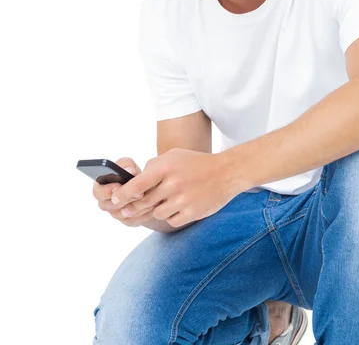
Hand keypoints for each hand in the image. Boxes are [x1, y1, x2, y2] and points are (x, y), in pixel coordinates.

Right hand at [92, 157, 155, 227]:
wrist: (146, 187)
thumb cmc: (132, 175)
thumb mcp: (129, 166)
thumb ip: (126, 164)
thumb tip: (129, 170)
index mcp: (101, 187)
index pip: (98, 192)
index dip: (107, 190)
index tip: (119, 185)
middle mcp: (106, 202)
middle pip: (111, 206)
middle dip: (126, 199)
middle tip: (140, 193)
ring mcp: (116, 213)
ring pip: (124, 214)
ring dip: (138, 205)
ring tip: (149, 197)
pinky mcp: (127, 221)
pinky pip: (134, 220)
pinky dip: (144, 213)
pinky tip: (152, 205)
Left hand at [110, 149, 241, 227]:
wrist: (226, 173)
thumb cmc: (196, 163)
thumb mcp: (174, 156)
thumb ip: (154, 166)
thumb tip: (135, 182)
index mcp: (166, 167)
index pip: (138, 184)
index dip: (123, 194)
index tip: (114, 199)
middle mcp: (173, 184)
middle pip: (145, 202)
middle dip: (136, 206)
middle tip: (131, 207)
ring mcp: (183, 199)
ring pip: (158, 213)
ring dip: (158, 209)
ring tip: (169, 200)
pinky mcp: (192, 212)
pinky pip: (172, 221)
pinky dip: (172, 216)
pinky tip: (180, 206)